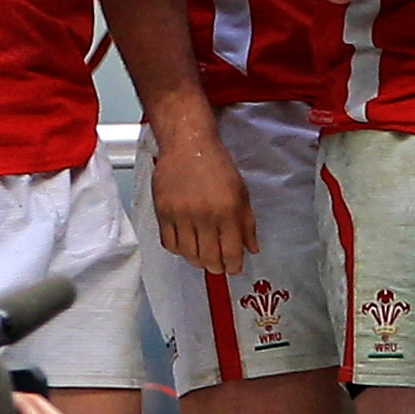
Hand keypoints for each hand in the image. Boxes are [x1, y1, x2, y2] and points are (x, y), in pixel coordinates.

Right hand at [145, 109, 259, 274]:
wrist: (188, 145)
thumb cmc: (217, 165)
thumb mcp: (241, 192)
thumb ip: (247, 223)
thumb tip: (252, 249)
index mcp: (228, 210)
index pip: (231, 251)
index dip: (233, 265)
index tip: (234, 268)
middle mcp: (204, 215)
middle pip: (209, 258)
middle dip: (216, 267)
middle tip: (219, 266)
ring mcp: (181, 215)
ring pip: (188, 255)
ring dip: (197, 261)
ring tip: (203, 257)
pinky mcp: (163, 213)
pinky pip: (170, 244)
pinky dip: (179, 250)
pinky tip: (186, 246)